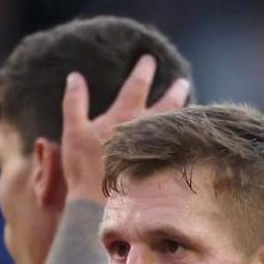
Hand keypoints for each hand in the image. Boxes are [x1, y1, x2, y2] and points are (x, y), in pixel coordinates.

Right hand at [61, 54, 189, 202]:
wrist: (100, 204)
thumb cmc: (84, 169)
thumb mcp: (73, 132)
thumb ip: (74, 103)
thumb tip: (75, 76)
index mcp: (125, 115)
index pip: (137, 85)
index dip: (143, 70)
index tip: (149, 59)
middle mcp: (147, 128)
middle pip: (168, 102)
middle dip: (175, 89)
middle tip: (182, 81)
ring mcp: (159, 147)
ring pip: (177, 124)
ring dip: (184, 113)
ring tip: (191, 108)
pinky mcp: (166, 166)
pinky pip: (180, 148)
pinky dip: (184, 138)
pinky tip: (188, 140)